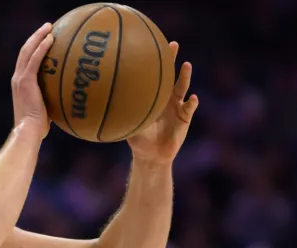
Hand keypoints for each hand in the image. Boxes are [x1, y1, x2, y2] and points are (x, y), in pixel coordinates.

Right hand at [11, 22, 55, 137]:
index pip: (25, 60)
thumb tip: (68, 97)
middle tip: (47, 27)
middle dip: (35, 36)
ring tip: (49, 27)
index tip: (44, 39)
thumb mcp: (45, 109)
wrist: (28, 131)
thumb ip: (52, 99)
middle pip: (24, 51)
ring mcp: (20, 78)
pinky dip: (41, 47)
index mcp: (20, 83)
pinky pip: (34, 59)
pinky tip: (51, 39)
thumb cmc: (38, 127)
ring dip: (38, 36)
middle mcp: (17, 78)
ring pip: (28, 51)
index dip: (33, 47)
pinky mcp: (26, 81)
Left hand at [127, 42, 198, 162]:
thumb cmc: (138, 139)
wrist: (151, 155)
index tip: (151, 44)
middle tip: (172, 44)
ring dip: (185, 76)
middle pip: (170, 74)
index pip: (154, 75)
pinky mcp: (185, 117)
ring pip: (182, 87)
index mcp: (153, 97)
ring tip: (186, 65)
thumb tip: (103, 105)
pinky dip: (191, 103)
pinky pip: (189, 108)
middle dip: (172, 59)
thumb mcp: (128, 124)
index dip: (154, 61)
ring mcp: (177, 106)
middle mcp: (166, 98)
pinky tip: (193, 98)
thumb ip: (121, 116)